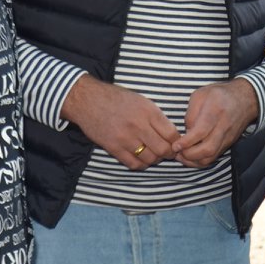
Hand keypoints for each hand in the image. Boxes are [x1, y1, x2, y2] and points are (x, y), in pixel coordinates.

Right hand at [62, 74, 180, 169]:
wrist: (87, 100)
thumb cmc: (117, 99)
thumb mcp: (142, 101)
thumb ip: (157, 117)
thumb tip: (173, 135)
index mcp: (149, 112)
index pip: (172, 134)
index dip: (177, 142)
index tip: (175, 144)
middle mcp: (139, 125)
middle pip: (163, 150)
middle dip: (168, 153)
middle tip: (165, 152)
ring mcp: (125, 138)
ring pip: (149, 159)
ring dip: (154, 159)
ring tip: (152, 154)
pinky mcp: (113, 147)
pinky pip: (133, 163)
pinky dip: (140, 164)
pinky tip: (140, 158)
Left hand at [176, 80, 260, 167]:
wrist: (246, 99)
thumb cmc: (220, 94)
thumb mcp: (200, 95)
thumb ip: (191, 113)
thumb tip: (186, 132)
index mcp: (215, 110)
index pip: (201, 131)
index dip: (187, 142)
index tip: (175, 145)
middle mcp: (223, 126)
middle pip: (208, 148)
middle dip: (189, 155)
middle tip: (177, 152)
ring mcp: (227, 137)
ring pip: (211, 156)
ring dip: (194, 161)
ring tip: (182, 156)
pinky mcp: (228, 143)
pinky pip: (214, 156)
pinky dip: (201, 160)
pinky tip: (191, 156)